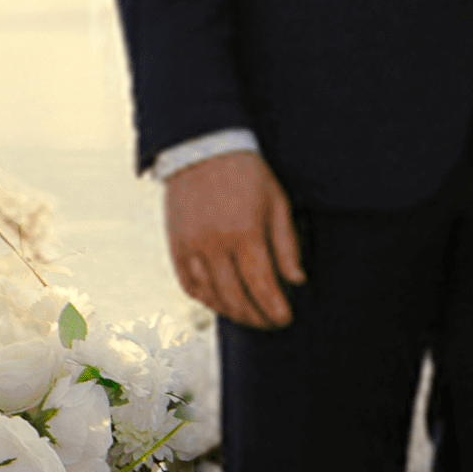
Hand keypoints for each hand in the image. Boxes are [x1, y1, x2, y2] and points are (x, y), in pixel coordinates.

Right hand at [164, 151, 305, 329]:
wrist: (202, 149)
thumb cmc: (247, 174)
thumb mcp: (277, 202)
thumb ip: (287, 244)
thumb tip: (296, 280)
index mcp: (245, 232)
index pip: (262, 285)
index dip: (275, 308)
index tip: (285, 319)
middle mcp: (215, 244)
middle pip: (236, 298)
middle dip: (256, 317)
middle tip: (271, 322)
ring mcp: (191, 246)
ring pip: (211, 296)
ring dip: (232, 313)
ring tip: (249, 316)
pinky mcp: (176, 246)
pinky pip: (189, 284)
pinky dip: (205, 300)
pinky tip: (221, 303)